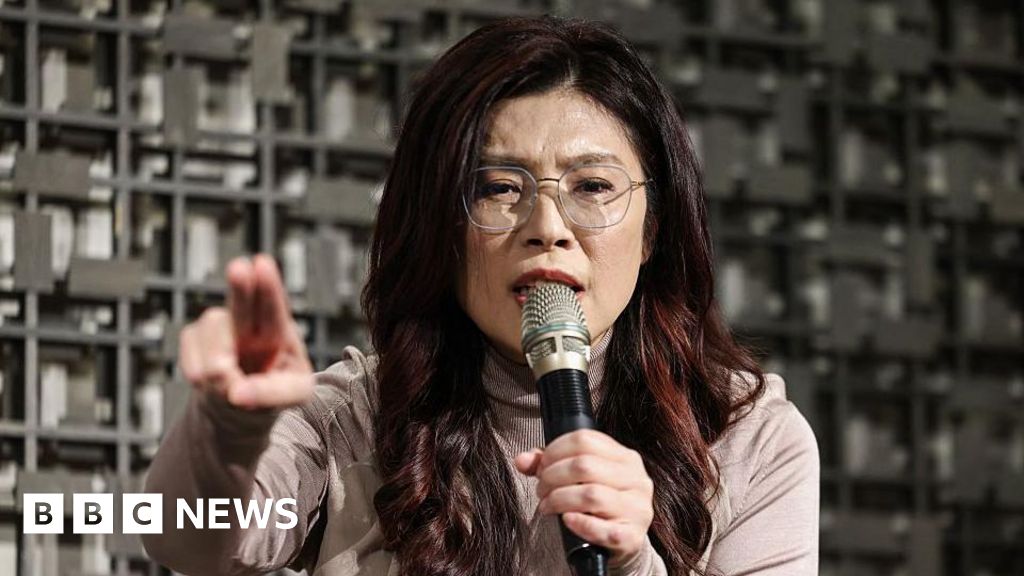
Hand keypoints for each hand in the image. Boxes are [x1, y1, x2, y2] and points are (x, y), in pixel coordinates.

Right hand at [178, 253, 313, 410]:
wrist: (239, 405)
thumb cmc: (272, 392)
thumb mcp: (293, 395)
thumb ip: (274, 394)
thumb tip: (238, 393)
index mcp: (278, 331)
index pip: (274, 307)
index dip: (268, 286)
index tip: (262, 264)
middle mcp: (248, 324)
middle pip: (242, 301)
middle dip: (241, 286)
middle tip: (240, 268)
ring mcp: (219, 329)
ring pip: (212, 332)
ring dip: (218, 363)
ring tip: (230, 383)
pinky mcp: (194, 339)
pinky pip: (190, 352)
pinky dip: (201, 374)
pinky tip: (213, 382)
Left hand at [514, 430, 654, 566]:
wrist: (622, 542)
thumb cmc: (599, 506)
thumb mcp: (580, 479)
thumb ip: (549, 465)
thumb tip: (522, 460)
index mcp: (625, 458)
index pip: (585, 439)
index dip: (555, 450)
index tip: (542, 465)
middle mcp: (637, 479)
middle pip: (585, 465)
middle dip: (552, 477)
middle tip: (541, 490)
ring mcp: (637, 508)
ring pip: (591, 494)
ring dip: (558, 500)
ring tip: (547, 506)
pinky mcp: (632, 536)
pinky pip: (602, 528)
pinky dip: (579, 524)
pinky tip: (567, 520)